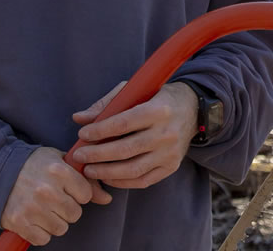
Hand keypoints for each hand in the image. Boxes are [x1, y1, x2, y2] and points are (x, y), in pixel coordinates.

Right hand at [0, 147, 110, 244]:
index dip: (79, 194)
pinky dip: (41, 232)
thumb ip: (86, 180)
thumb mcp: (61, 162)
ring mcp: (32, 207)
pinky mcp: (20, 222)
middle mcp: (47, 190)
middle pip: (75, 214)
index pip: (86, 195)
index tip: (68, 189)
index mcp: (59, 171)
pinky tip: (35, 218)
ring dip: (54, 221)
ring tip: (44, 208)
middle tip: (54, 199)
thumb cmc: (34, 165)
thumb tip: (107, 199)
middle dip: (67, 208)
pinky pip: (43, 238)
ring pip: (61, 228)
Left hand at [70, 81, 197, 188]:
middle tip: (79, 156)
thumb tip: (79, 118)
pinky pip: (143, 180)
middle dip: (97, 155)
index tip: (82, 134)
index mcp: (158, 110)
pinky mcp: (171, 166)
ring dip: (106, 172)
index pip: (123, 124)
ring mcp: (170, 153)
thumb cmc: (157, 97)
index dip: (99, 131)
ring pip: (132, 169)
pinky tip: (107, 177)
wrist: (193, 109)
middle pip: (125, 149)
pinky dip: (122, 182)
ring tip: (89, 169)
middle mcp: (166, 133)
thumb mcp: (135, 91)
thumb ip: (107, 104)